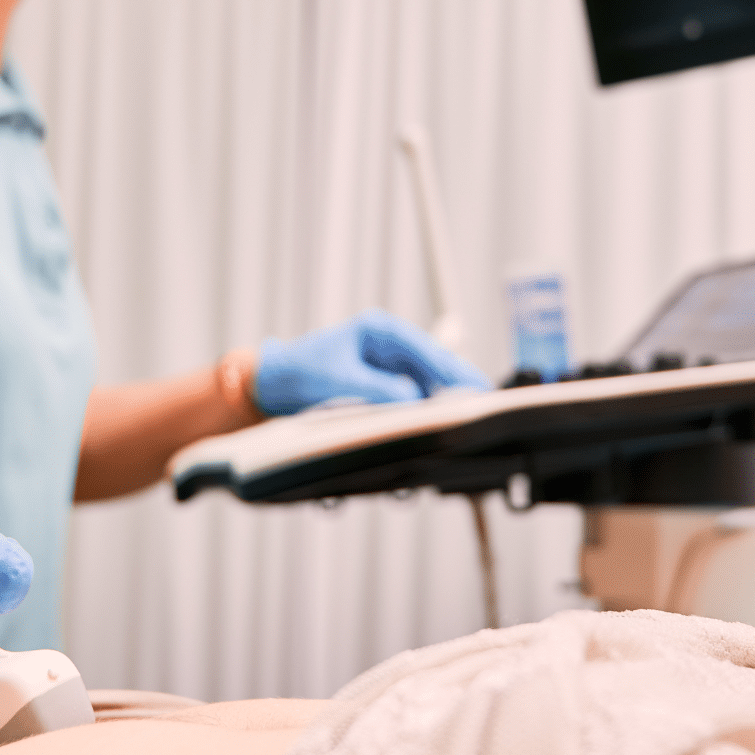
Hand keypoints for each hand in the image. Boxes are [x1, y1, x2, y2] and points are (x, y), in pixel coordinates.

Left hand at [251, 308, 489, 415]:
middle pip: (434, 365)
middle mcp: (389, 346)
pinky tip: (437, 423)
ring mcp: (389, 366)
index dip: (452, 370)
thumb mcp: (337, 381)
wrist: (272, 386)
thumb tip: (412, 399)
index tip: (473, 388)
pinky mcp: (385, 386)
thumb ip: (377, 390)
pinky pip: (414, 396)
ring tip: (463, 419)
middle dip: (456, 384)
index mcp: (380, 331)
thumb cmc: (298, 373)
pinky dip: (425, 409)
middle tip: (482, 404)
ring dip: (442, 400)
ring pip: (428, 382)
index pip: (426, 350)